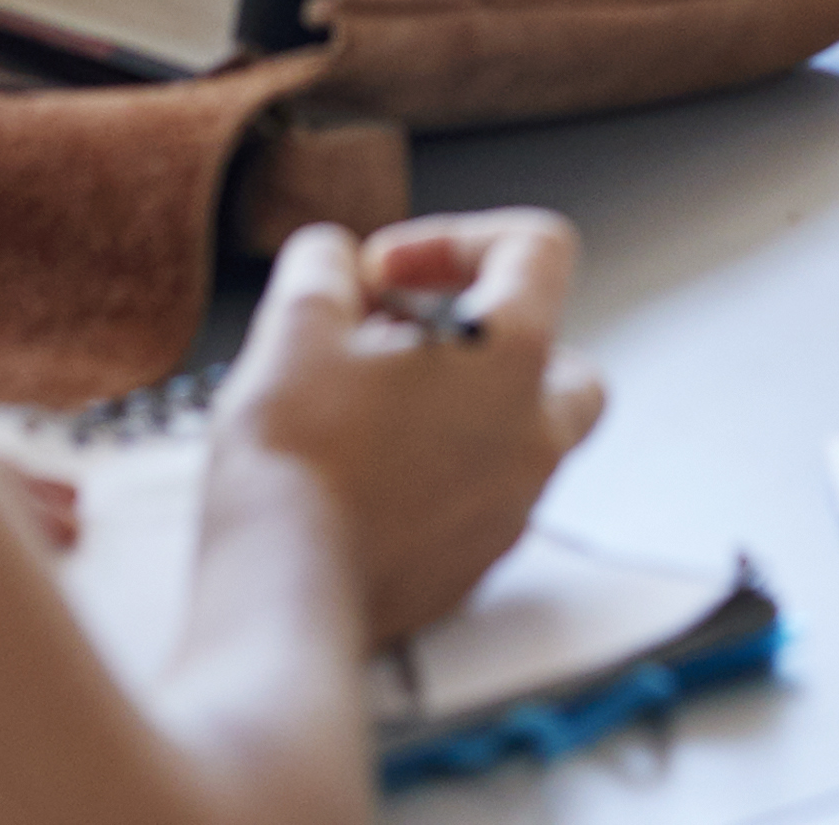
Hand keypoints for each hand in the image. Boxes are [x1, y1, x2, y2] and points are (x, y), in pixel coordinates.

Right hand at [211, 212, 607, 651]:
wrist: (283, 600)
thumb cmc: (297, 459)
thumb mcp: (296, 325)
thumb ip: (325, 267)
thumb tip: (335, 264)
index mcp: (515, 359)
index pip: (537, 250)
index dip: (456, 238)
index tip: (383, 274)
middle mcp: (537, 435)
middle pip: (555, 354)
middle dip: (482, 336)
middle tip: (397, 345)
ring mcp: (512, 510)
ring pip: (518, 434)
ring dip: (456, 406)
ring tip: (367, 408)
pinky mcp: (473, 567)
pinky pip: (477, 499)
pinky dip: (437, 475)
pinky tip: (361, 476)